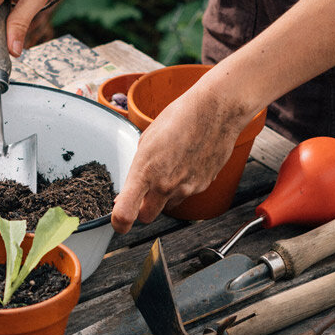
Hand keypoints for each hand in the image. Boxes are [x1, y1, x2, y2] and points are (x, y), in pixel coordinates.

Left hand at [111, 71, 258, 232]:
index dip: (120, 223)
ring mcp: (185, 188)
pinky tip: (185, 163)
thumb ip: (139, 168)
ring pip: (167, 205)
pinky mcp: (202, 186)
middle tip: (143, 193)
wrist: (215, 111)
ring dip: (163, 196)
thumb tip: (133, 187)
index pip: (126, 212)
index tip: (119, 223)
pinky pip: (186, 194)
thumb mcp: (147, 140)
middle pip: (147, 216)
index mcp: (145, 171)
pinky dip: (182, 185)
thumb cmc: (180, 118)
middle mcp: (165, 185)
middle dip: (142, 209)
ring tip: (169, 167)